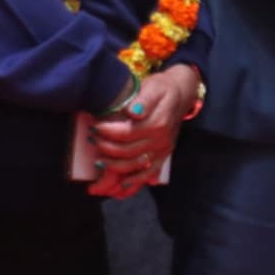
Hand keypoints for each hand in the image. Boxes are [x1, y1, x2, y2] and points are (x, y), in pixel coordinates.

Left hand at [89, 65, 196, 197]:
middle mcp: (161, 140)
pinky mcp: (163, 157)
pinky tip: (120, 187)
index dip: (107, 133)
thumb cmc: (163, 89)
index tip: (94, 127)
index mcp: (158, 123)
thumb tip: (134, 111)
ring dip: (113, 168)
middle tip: (92, 141)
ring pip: (134, 166)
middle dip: (105, 149)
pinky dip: (134, 183)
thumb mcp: (154, 87)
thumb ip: (144, 99)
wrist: (182, 94)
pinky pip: (148, 174)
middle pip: (127, 152)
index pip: (126, 133)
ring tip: (98, 163)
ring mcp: (162, 150)